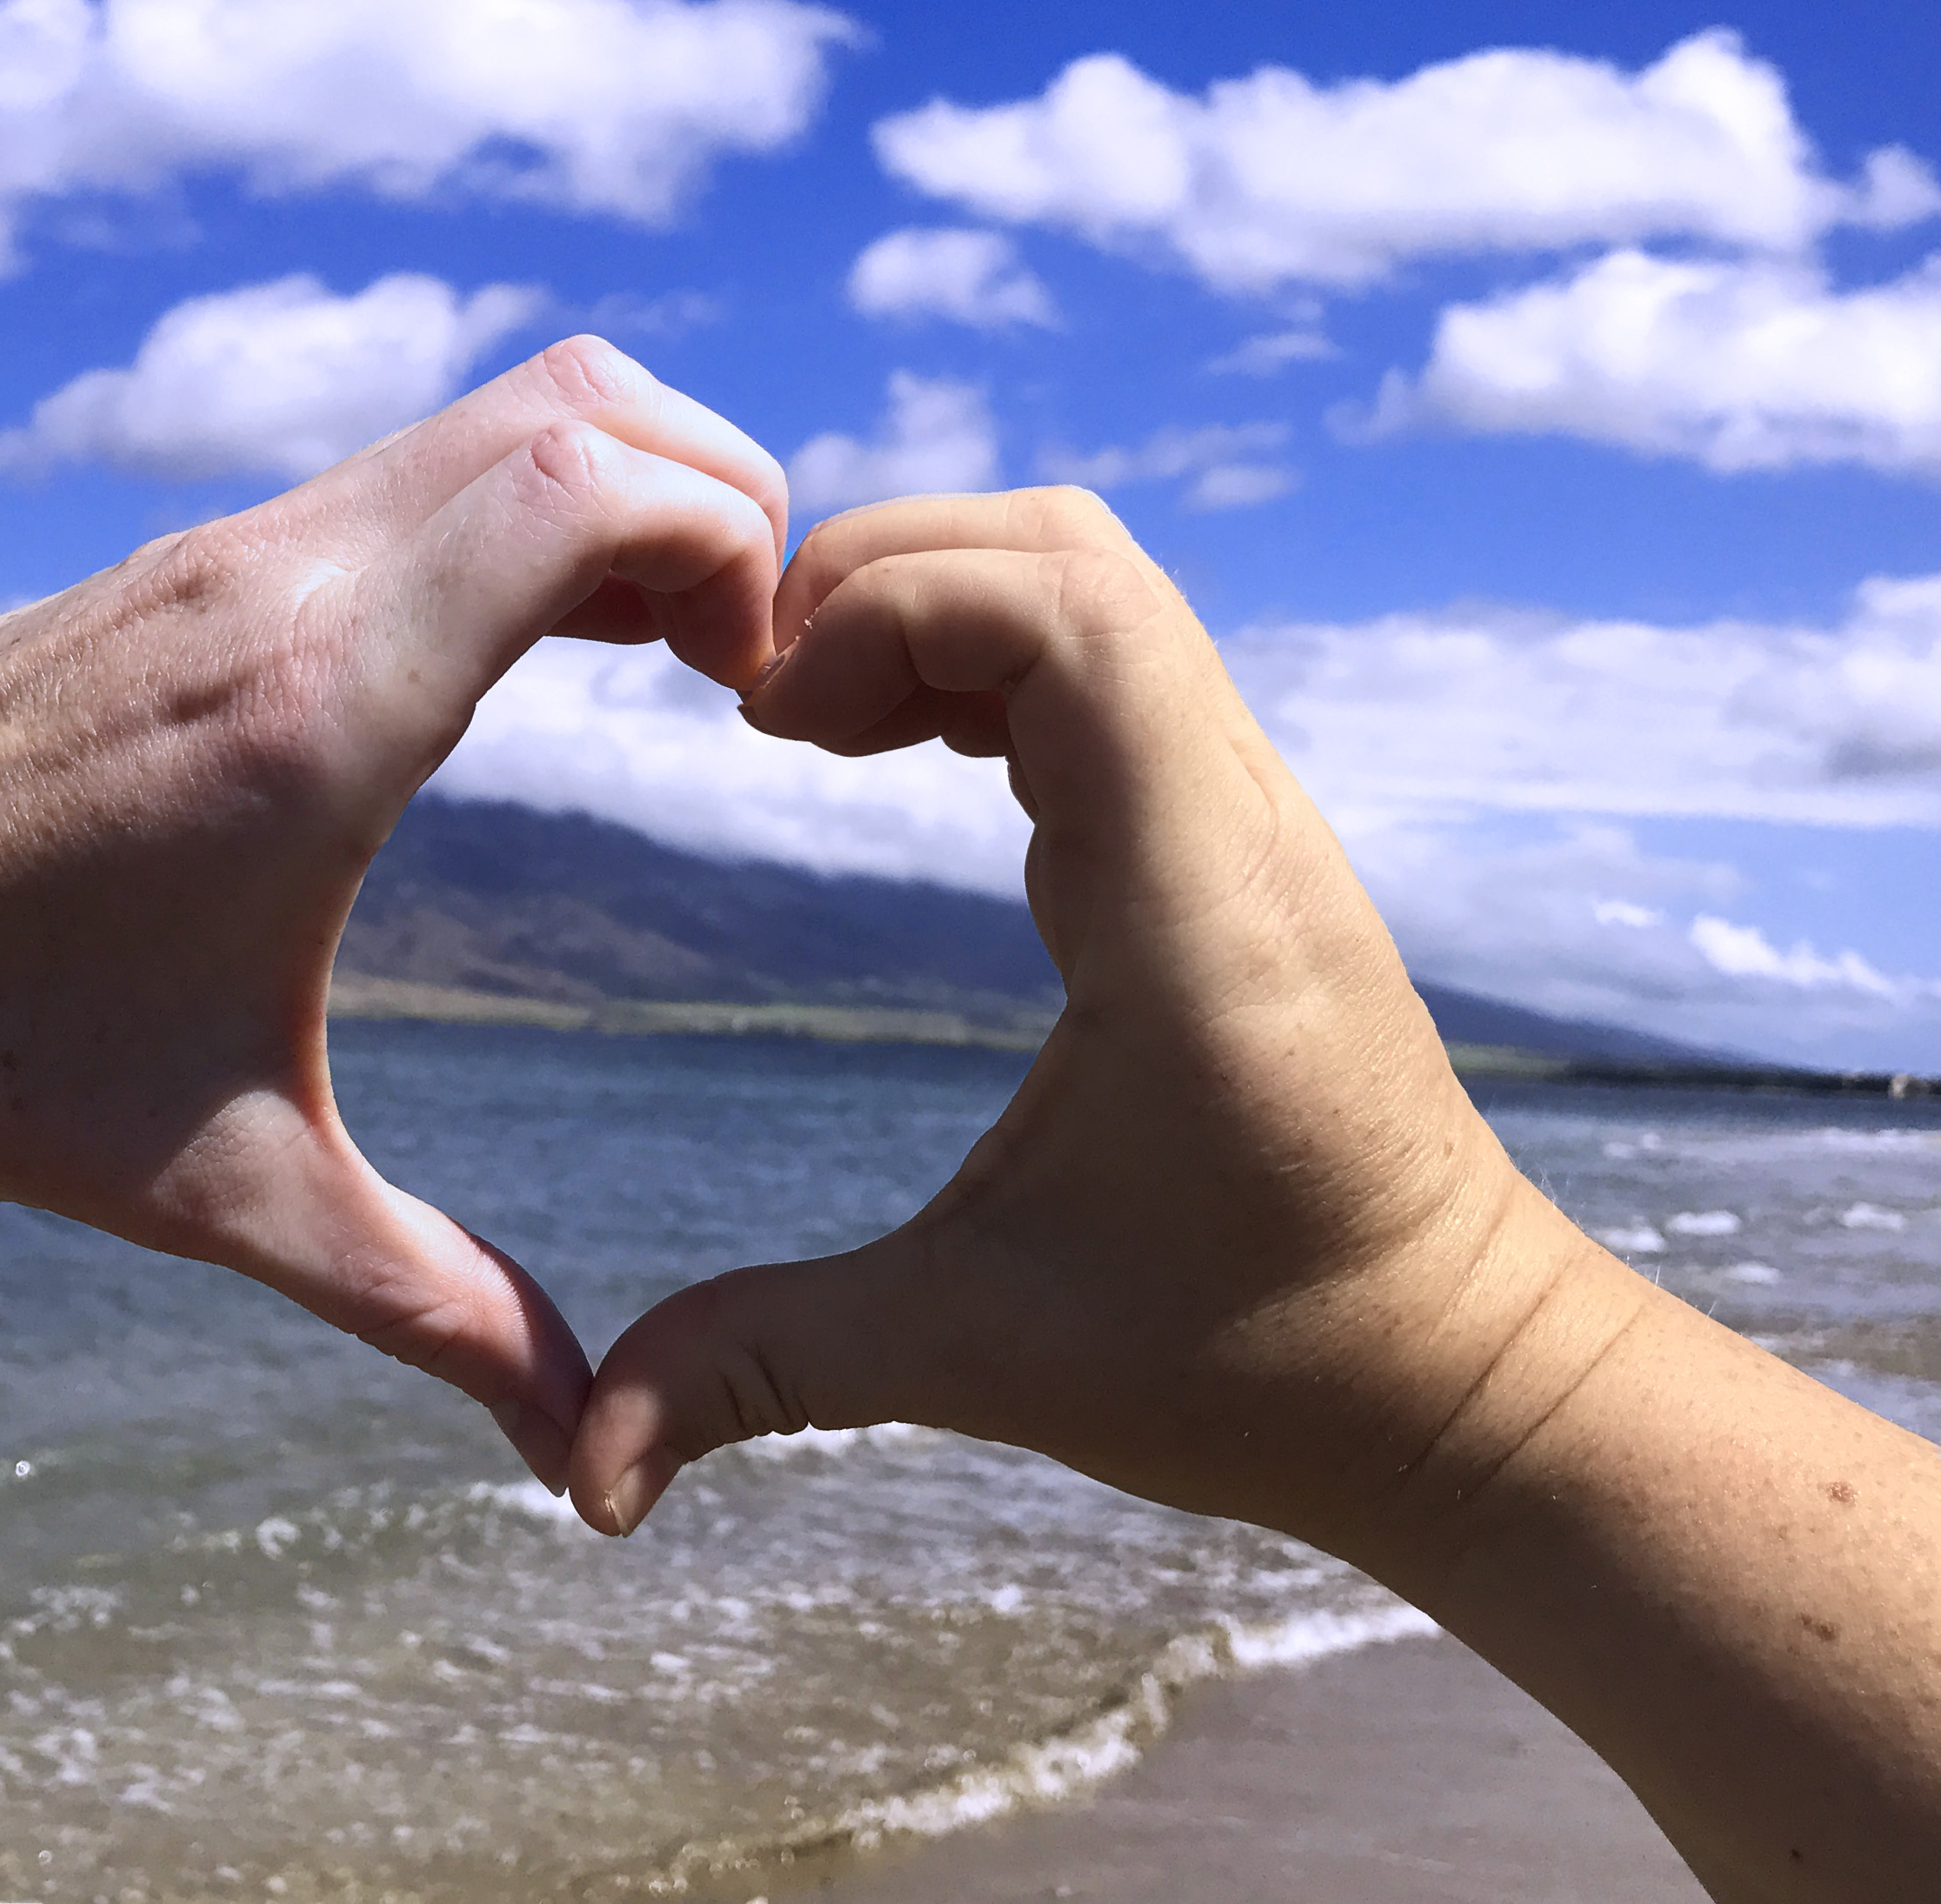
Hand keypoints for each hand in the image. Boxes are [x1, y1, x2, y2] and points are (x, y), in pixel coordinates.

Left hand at [0, 339, 785, 1487]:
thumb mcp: (223, 1193)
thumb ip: (428, 1309)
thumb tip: (574, 1452)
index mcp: (323, 703)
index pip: (591, 486)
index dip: (732, 546)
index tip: (753, 694)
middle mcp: (284, 578)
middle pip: (584, 402)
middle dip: (719, 498)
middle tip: (739, 663)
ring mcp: (226, 547)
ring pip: (500, 411)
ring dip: (621, 495)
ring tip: (663, 651)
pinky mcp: (186, 559)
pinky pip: (412, 466)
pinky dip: (521, 508)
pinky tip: (517, 653)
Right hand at [568, 488, 1590, 1541]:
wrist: (1465, 1381)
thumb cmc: (1260, 1363)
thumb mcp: (986, 1350)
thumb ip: (769, 1369)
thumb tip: (586, 1475)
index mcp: (1189, 909)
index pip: (1070, 613)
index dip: (891, 608)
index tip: (768, 728)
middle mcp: (1236, 825)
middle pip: (1074, 553)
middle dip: (889, 574)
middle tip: (761, 703)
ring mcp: (1247, 821)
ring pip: (1100, 590)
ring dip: (936, 607)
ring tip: (807, 722)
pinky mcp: (1234, 846)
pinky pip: (1114, 667)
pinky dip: (986, 660)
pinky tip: (892, 752)